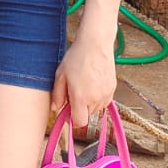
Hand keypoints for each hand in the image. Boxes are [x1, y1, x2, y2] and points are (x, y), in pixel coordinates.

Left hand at [51, 19, 116, 135]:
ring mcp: (106, 95)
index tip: (67, 111)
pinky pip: (104, 101)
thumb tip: (55, 108)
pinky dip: (97, 98)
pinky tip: (92, 84)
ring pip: (96, 109)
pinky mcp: (113, 89)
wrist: (95, 45)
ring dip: (88, 104)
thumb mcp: (60, 75)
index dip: (72, 120)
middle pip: (87, 116)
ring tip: (83, 86)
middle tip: (73, 93)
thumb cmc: (76, 58)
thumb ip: (57, 95)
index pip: (79, 122)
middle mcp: (95, 99)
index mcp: (81, 98)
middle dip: (79, 109)